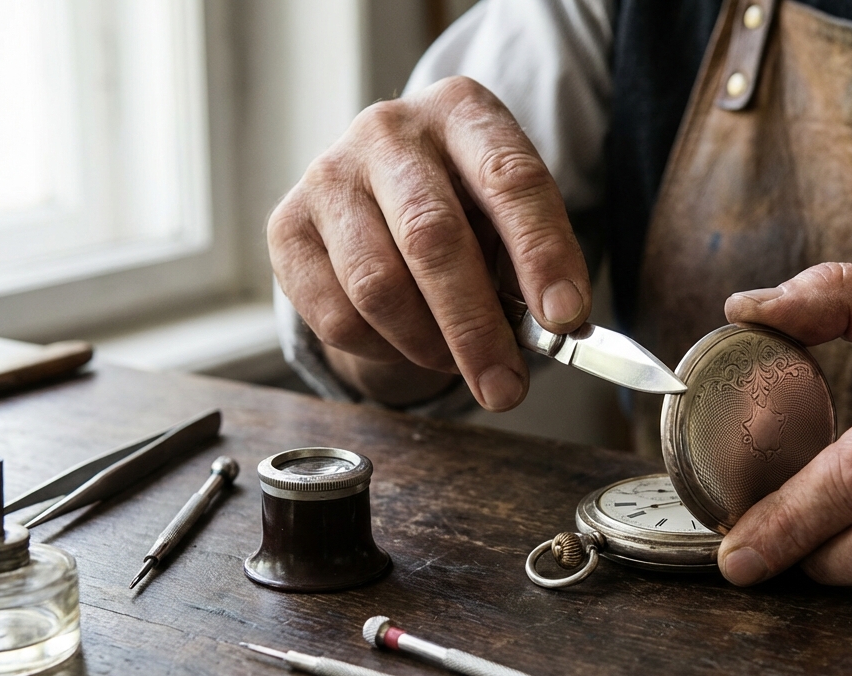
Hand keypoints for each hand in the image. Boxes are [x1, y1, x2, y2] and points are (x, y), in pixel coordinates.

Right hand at [268, 76, 589, 409]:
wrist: (384, 187)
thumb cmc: (466, 206)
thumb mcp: (510, 214)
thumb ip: (532, 263)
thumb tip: (555, 328)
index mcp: (461, 111)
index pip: (509, 179)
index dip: (541, 253)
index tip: (565, 317)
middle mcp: (389, 131)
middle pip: (432, 238)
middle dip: (476, 326)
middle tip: (506, 388)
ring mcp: (329, 175)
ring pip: (378, 285)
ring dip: (427, 345)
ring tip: (458, 363)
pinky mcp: (287, 225)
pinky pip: (335, 314)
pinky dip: (381, 349)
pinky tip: (407, 343)